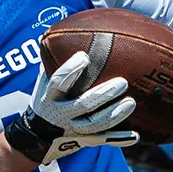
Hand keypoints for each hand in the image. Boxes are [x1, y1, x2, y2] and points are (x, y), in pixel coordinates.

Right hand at [3, 51, 138, 164]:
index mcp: (50, 97)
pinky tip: (136, 135)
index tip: (85, 56)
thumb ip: (51, 62)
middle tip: (122, 82)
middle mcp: (61, 114)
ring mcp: (73, 130)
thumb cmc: (45, 101)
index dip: (70, 70)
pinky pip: (104, 141)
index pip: (59, 82)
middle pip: (83, 105)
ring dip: (115, 115)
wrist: (36, 138)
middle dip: (103, 95)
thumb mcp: (42, 83)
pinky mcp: (84, 141)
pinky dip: (120, 139)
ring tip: (131, 103)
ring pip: (96, 125)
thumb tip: (54, 31)